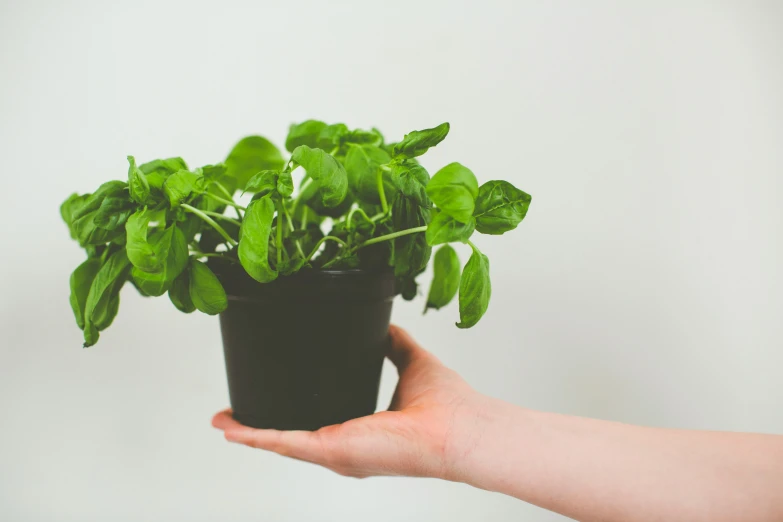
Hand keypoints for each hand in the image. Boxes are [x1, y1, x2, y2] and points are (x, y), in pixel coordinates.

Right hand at [212, 324, 485, 478]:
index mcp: (359, 429)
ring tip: (222, 422)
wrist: (460, 426)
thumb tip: (384, 323)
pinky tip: (234, 428)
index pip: (314, 422)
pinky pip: (284, 443)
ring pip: (280, 442)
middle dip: (258, 427)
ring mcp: (337, 452)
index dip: (288, 412)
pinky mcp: (333, 449)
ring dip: (249, 432)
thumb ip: (394, 343)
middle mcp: (344, 446)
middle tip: (230, 416)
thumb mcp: (410, 362)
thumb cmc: (447, 405)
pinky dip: (257, 436)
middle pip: (290, 436)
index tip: (265, 398)